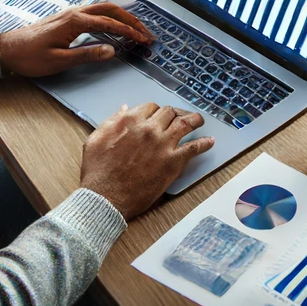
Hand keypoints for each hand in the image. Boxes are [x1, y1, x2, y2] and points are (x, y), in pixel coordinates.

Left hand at [0, 2, 153, 76]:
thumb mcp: (59, 61)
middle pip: (111, 10)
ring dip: (122, 16)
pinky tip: (113, 25)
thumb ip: (87, 54)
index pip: (111, 24)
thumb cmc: (30, 57)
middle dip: (131, 20)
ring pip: (104, 9)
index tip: (144, 39)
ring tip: (135, 28)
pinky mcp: (67, 17)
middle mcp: (76, 12)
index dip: (129, 32)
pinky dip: (110, 17)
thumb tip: (113, 51)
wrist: (6, 49)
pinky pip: (95, 12)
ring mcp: (71, 13)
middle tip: (146, 33)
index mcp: (76, 21)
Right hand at [80, 102, 214, 217]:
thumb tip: (125, 109)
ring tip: (199, 121)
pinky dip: (203, 143)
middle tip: (179, 117)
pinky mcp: (172, 162)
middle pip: (169, 113)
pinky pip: (193, 148)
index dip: (157, 111)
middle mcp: (149, 128)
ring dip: (194, 120)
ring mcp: (163, 144)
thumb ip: (112, 121)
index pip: (151, 107)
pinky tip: (209, 141)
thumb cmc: (97, 172)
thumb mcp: (96, 139)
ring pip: (185, 124)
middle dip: (175, 114)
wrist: (104, 198)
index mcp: (131, 121)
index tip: (159, 116)